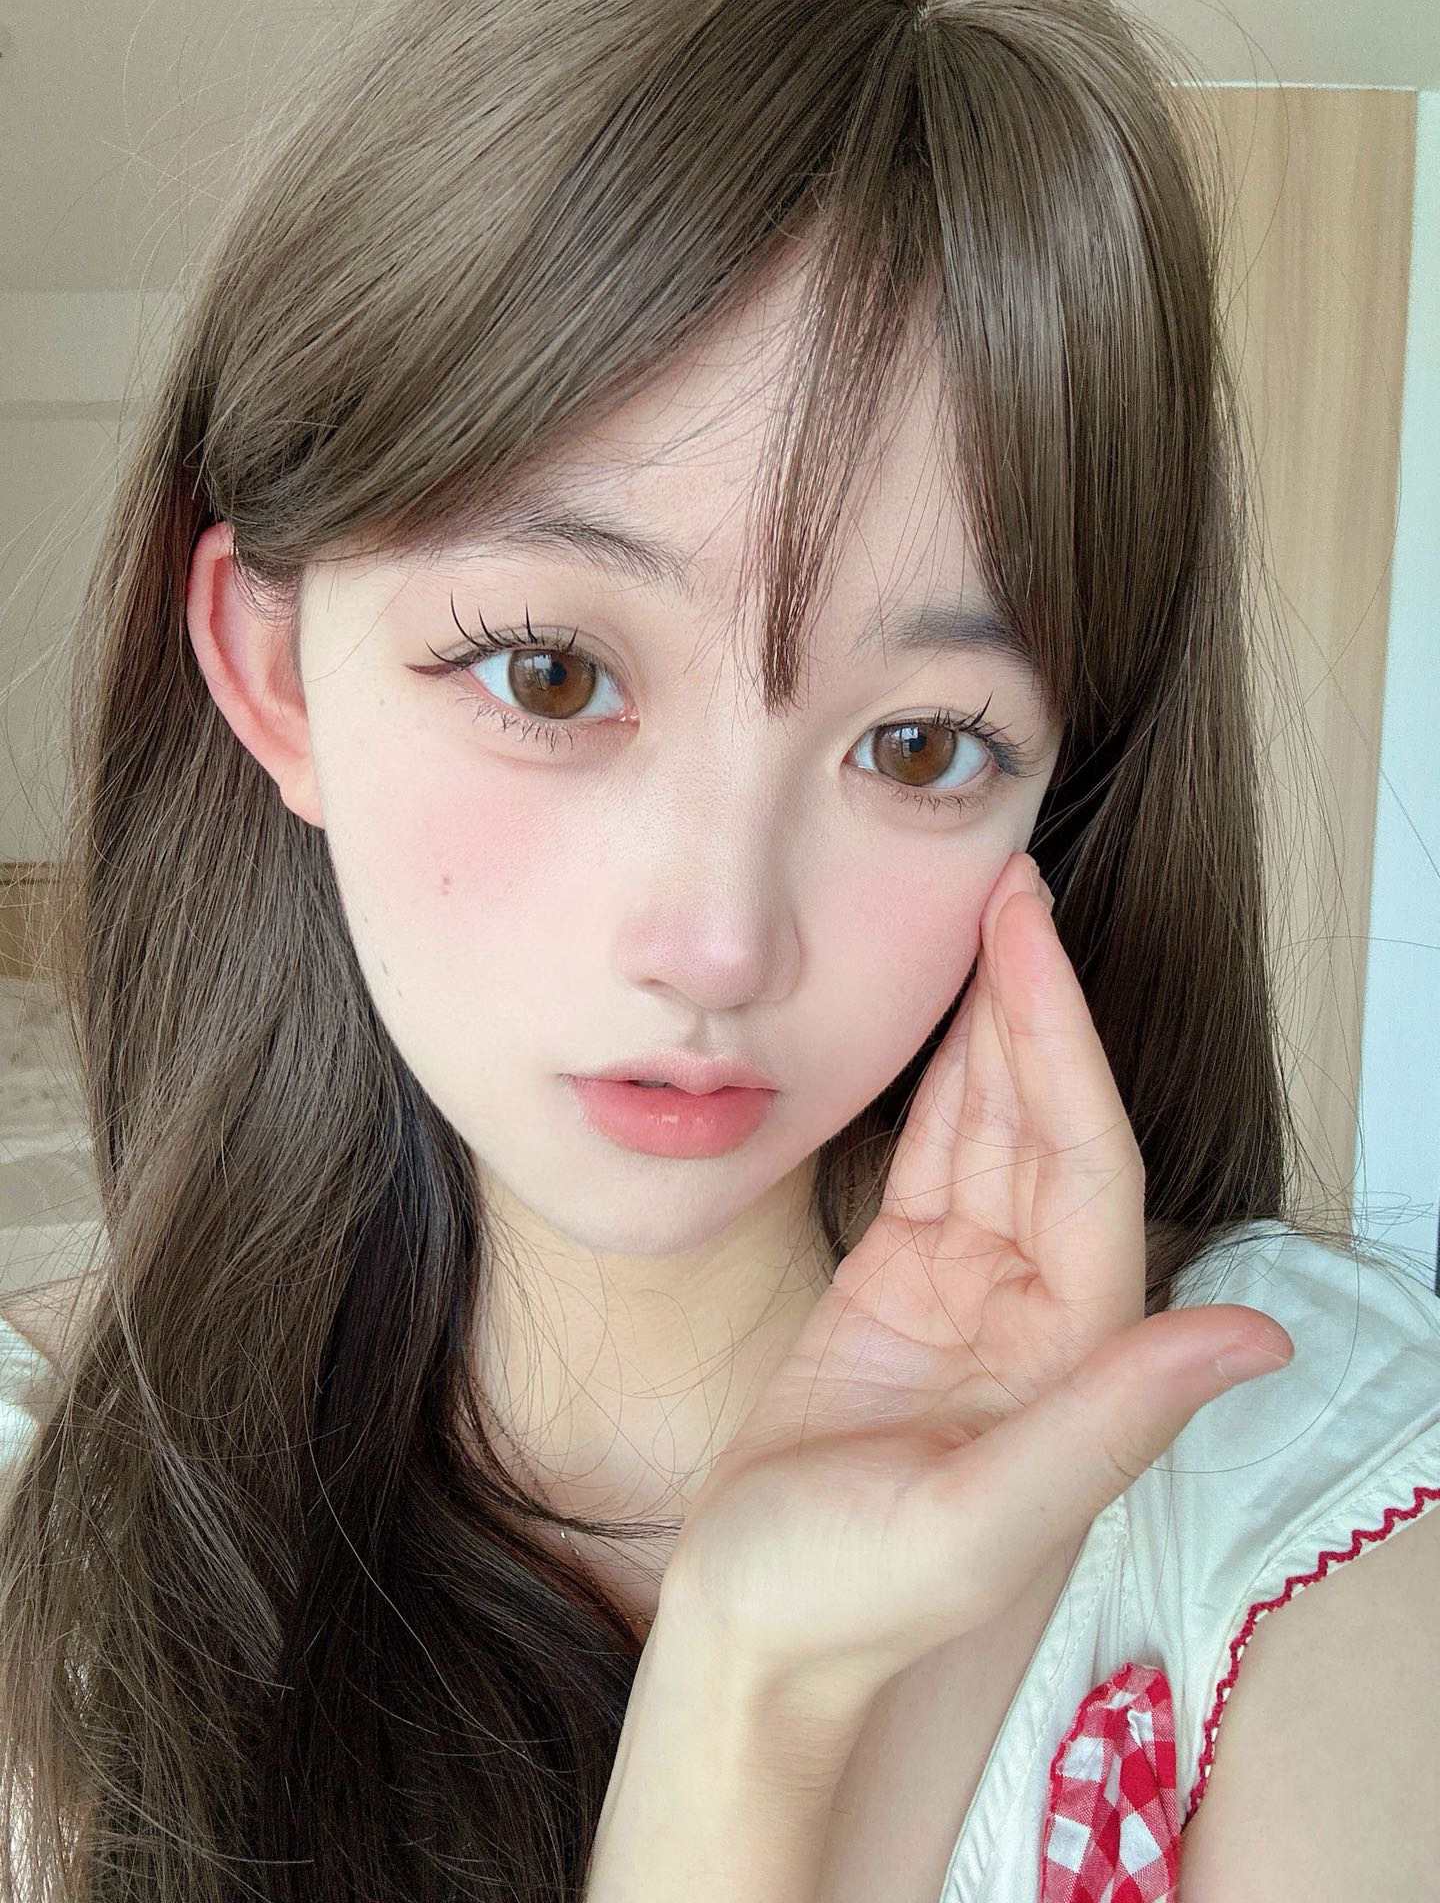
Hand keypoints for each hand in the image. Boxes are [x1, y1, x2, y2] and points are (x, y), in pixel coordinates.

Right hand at [662, 850, 1293, 1703]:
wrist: (755, 1638)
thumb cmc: (852, 1601)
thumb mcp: (979, 1526)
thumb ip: (1110, 1423)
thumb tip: (1254, 1336)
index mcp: (1076, 1355)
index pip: (1086, 1163)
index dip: (1063, 1042)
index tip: (1030, 934)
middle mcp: (1040, 1313)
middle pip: (1048, 1129)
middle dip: (1032, 1006)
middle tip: (1003, 885)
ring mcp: (970, 1296)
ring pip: (993, 1134)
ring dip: (991, 1031)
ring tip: (977, 924)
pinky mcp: (900, 1291)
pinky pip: (934, 1164)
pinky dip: (938, 1088)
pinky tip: (939, 1023)